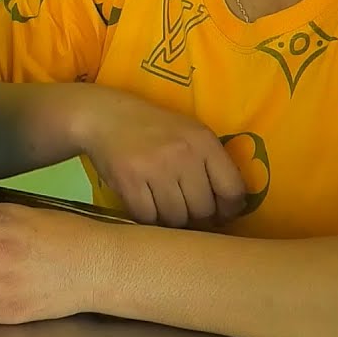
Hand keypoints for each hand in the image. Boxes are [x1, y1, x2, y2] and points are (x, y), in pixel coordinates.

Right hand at [69, 85, 246, 227]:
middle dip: (197, 217)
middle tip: (186, 211)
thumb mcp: (190, 134)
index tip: (219, 213)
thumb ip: (211, 164)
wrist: (105, 116)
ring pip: (176, 219)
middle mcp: (182, 154)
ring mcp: (154, 168)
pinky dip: (148, 218)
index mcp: (203, 141)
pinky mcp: (128, 181)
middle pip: (203, 210)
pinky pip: (148, 218)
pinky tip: (145, 204)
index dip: (229, 210)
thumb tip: (229, 209)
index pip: (232, 190)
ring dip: (171, 220)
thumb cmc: (153, 129)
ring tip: (164, 206)